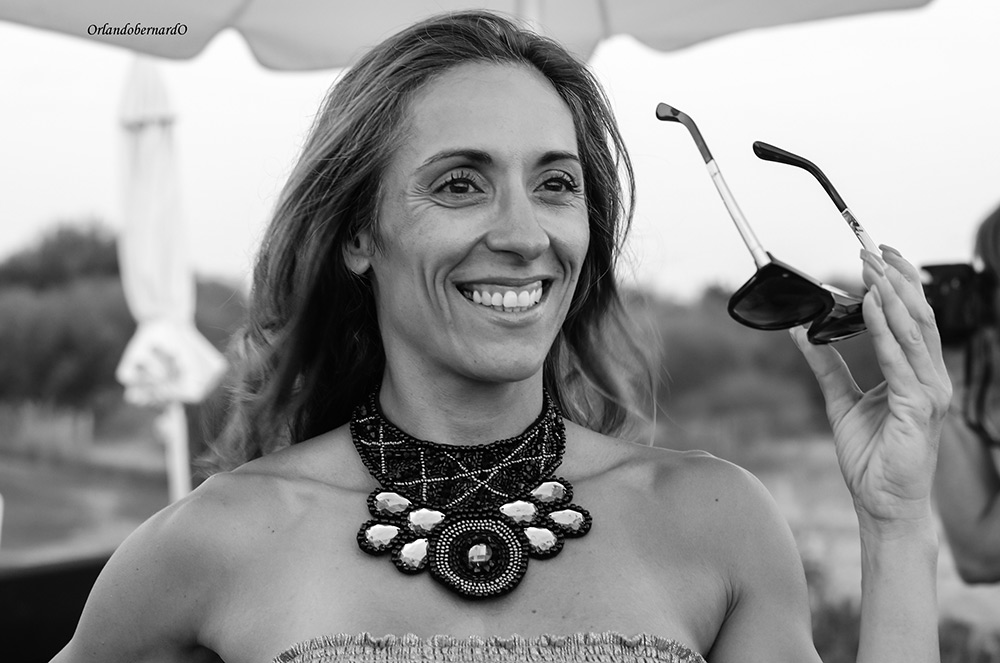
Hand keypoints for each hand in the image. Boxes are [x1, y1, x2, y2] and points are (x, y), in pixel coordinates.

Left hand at [790, 245, 951, 534]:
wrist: (882, 503)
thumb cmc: (871, 457)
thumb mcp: (841, 400)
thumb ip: (826, 365)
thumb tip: (802, 331)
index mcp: (918, 375)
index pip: (915, 319)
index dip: (899, 284)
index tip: (877, 255)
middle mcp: (931, 379)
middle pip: (921, 315)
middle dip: (896, 278)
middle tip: (871, 249)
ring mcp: (930, 392)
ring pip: (915, 330)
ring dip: (892, 293)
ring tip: (870, 266)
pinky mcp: (919, 407)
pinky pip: (900, 358)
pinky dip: (886, 328)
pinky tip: (872, 304)